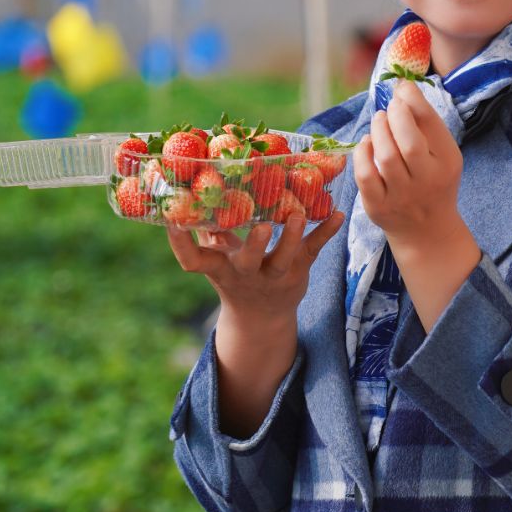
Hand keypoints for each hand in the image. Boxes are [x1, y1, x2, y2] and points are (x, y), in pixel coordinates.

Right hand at [165, 205, 344, 323]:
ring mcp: (274, 275)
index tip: (172, 223)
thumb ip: (205, 230)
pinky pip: (314, 251)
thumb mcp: (217, 258)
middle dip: (255, 246)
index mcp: (219, 268)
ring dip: (293, 237)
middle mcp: (245, 274)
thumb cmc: (233, 275)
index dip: (179, 244)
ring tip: (298, 215)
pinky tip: (338, 214)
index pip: (193, 261)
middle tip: (262, 226)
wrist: (262, 319)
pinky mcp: (299, 271)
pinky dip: (327, 232)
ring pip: (285, 259)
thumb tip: (184, 193)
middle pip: (249, 262)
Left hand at [352, 80, 462, 250]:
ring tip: (379, 121)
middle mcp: (427, 181)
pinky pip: (365, 175)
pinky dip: (362, 153)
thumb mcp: (441, 152)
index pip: (431, 125)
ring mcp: (401, 196)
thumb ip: (425, 122)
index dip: (413, 100)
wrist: (426, 230)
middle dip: (395, 115)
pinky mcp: (378, 207)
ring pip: (385, 156)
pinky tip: (367, 144)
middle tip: (390, 107)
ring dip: (378, 130)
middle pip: (408, 141)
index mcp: (447, 162)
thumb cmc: (432, 180)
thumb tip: (402, 86)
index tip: (402, 88)